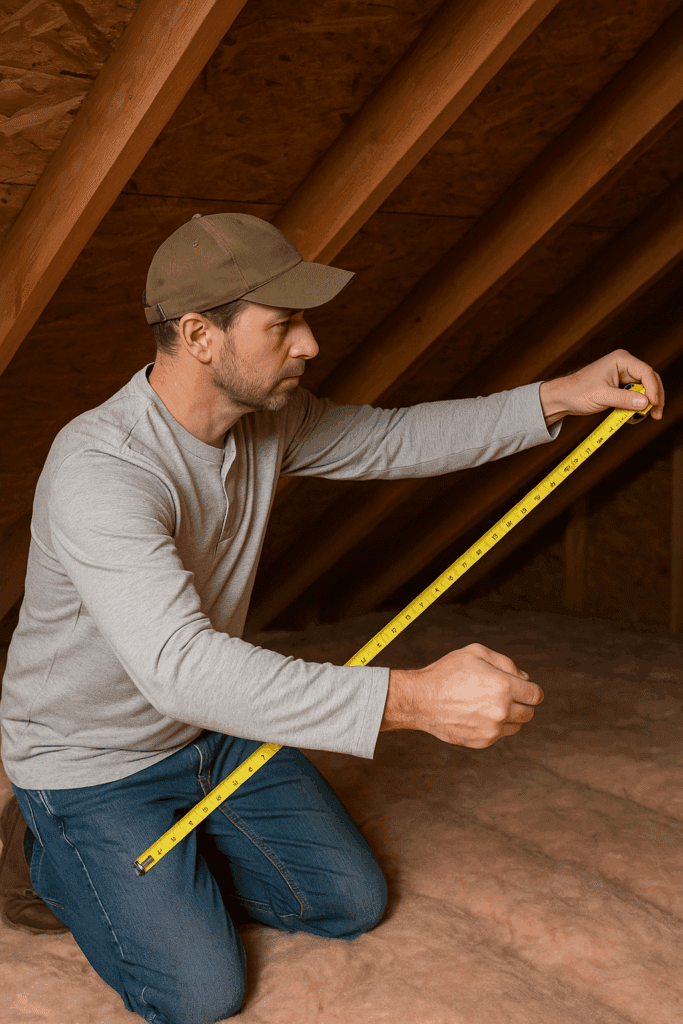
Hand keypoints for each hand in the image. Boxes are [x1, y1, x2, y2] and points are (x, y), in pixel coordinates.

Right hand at [382, 643, 542, 747]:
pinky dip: (494, 726)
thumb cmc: (447, 672)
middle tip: (502, 695)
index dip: (531, 691)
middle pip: (529, 712)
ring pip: (516, 726)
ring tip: (487, 704)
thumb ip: (505, 663)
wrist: (420, 699)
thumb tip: (525, 678)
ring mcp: (492, 729)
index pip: (536, 695)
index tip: (524, 689)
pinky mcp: (483, 741)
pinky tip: (476, 714)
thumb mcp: (476, 653)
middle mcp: (502, 710)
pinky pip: (500, 734)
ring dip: (509, 716)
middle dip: (520, 703)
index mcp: (504, 686)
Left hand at [539, 349, 664, 426]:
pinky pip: (636, 398)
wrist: (563, 398)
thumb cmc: (578, 392)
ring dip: (645, 406)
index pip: (646, 372)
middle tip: (656, 416)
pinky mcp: (621, 388)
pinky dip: (636, 408)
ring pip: (645, 391)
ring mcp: (624, 377)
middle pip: (650, 381)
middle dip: (654, 399)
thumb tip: (646, 403)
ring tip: (637, 419)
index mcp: (621, 360)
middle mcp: (625, 366)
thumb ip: (624, 399)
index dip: (653, 389)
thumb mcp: (602, 396)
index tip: (653, 405)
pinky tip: (630, 418)